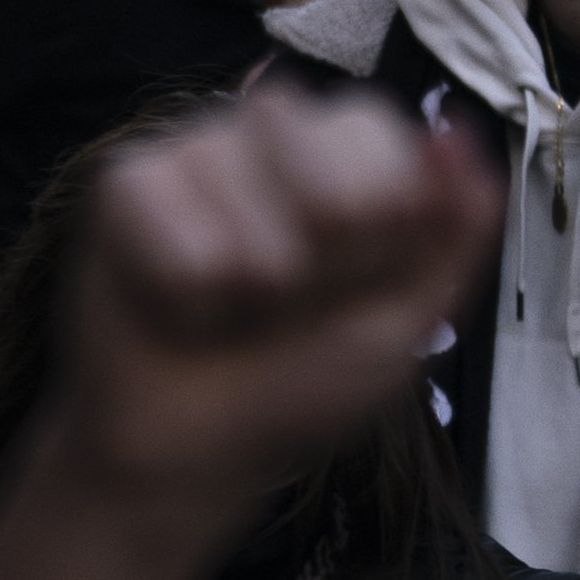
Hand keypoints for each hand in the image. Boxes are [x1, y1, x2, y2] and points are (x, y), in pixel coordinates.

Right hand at [45, 92, 500, 524]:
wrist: (201, 452)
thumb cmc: (302, 381)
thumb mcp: (409, 318)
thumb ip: (456, 228)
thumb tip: (457, 131)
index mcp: (346, 156)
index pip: (373, 126)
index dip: (376, 214)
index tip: (363, 277)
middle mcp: (266, 136)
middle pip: (302, 131)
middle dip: (314, 244)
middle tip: (291, 298)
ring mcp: (191, 151)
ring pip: (236, 180)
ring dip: (249, 278)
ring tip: (232, 306)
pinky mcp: (122, 185)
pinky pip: (166, 212)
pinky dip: (185, 287)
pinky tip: (178, 304)